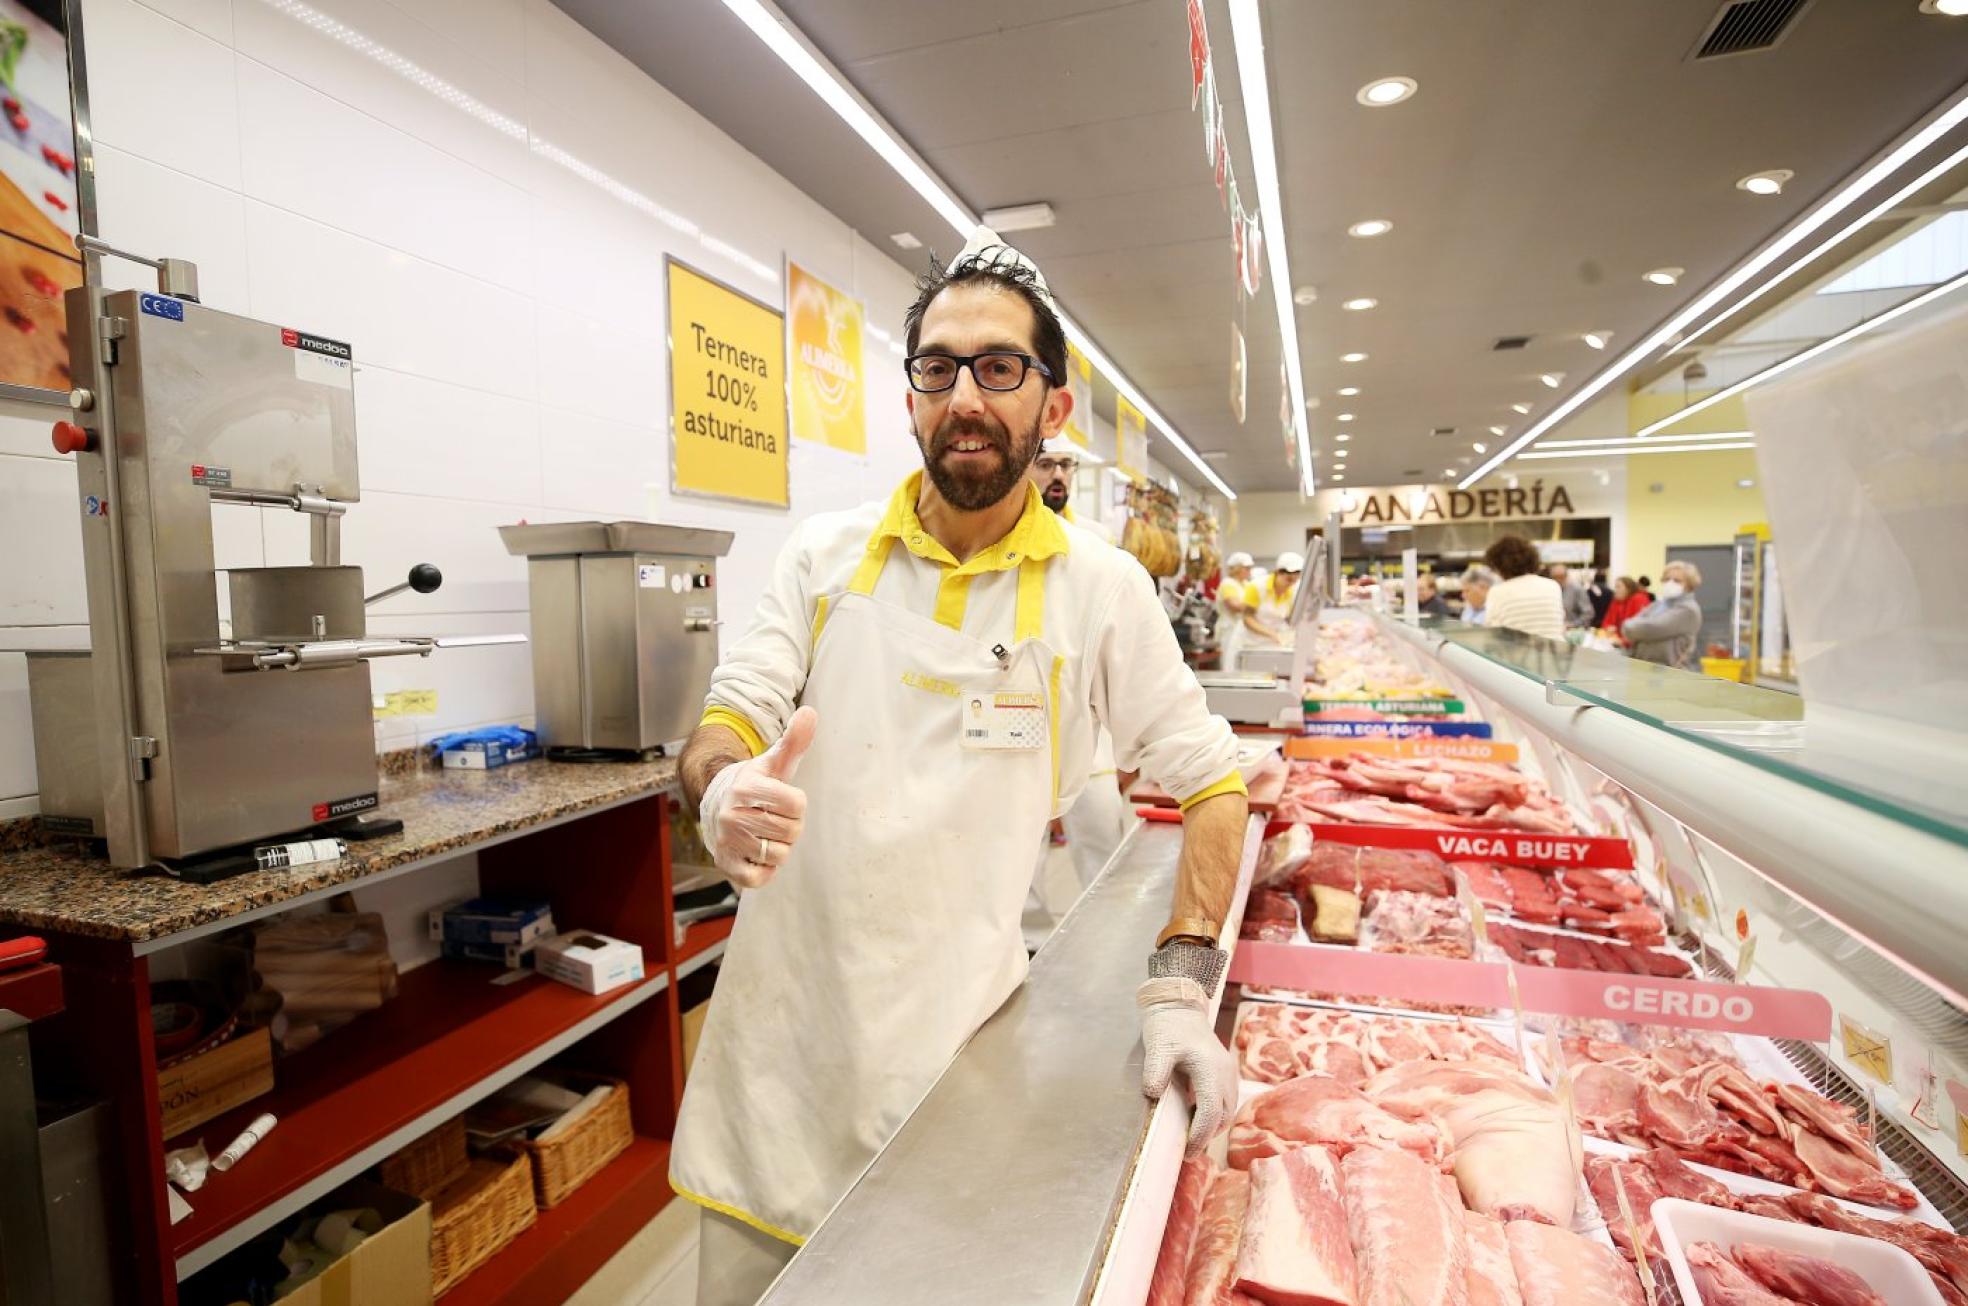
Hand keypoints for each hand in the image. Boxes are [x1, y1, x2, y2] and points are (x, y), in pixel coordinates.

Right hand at [698, 706, 816, 888]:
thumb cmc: (755, 784)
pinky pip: (759, 878)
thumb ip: (794, 740)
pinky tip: (757, 853)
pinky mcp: (725, 864)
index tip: (783, 800)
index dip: (797, 804)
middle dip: (789, 827)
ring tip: (764, 834)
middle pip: (791, 832)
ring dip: (779, 848)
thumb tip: (810, 712)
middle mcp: (732, 814)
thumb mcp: (774, 761)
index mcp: (746, 787)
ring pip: (779, 855)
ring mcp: (727, 841)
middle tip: (773, 818)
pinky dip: (765, 869)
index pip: (797, 804)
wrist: (717, 805)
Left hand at [1138, 976, 1237, 1152]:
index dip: (1199, 1136)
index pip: (1210, 1113)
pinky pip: (1226, 1101)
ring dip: (1213, 1127)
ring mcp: (1229, 1073)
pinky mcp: (1227, 1072)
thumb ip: (1155, 1071)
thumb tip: (1152, 1096)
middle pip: (1223, 1117)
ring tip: (1191, 1139)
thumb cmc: (1168, 1026)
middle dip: (1207, 1137)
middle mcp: (1226, 1074)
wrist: (1180, 1005)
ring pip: (1228, 1111)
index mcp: (1211, 1070)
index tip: (1185, 1153)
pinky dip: (1215, 1115)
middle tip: (1186, 1152)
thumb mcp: (1157, 1047)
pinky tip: (1197, 1118)